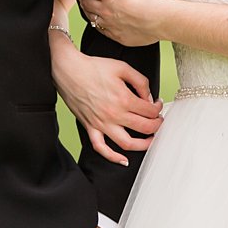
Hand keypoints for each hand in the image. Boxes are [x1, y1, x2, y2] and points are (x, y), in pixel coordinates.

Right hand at [50, 32, 160, 165]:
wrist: (69, 71)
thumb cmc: (94, 67)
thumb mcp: (122, 68)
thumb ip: (140, 81)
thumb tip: (149, 98)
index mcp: (124, 99)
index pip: (150, 111)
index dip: (158, 108)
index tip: (157, 104)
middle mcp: (114, 114)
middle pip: (144, 128)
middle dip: (156, 125)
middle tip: (158, 120)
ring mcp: (101, 123)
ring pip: (127, 143)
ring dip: (143, 145)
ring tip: (150, 140)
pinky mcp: (90, 127)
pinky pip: (101, 148)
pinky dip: (113, 157)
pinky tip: (123, 160)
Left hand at [73, 0, 164, 46]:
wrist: (161, 20)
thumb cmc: (152, 0)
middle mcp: (106, 9)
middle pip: (85, 2)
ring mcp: (109, 24)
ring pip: (90, 17)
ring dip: (86, 10)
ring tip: (86, 6)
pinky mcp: (115, 35)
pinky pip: (100, 29)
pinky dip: (96, 23)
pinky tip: (97, 21)